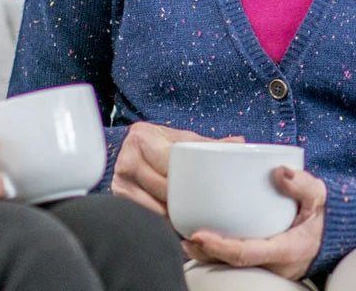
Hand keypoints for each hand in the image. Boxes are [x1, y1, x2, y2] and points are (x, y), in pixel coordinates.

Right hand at [111, 121, 243, 216]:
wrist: (139, 150)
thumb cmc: (165, 146)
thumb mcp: (185, 141)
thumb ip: (209, 145)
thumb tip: (238, 144)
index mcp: (144, 135)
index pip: (168, 162)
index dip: (186, 180)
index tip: (201, 192)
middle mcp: (127, 154)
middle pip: (160, 186)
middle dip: (180, 201)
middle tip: (199, 211)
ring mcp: (119, 176)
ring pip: (150, 203)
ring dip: (169, 213)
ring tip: (187, 219)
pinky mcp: (117, 194)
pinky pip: (140, 211)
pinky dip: (157, 217)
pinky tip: (170, 221)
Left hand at [183, 166, 326, 281]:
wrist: (332, 236)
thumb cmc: (323, 216)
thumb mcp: (320, 197)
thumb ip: (303, 184)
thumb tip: (279, 171)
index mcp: (286, 250)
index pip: (247, 253)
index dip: (220, 247)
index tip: (198, 234)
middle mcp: (273, 266)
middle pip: (231, 264)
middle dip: (205, 253)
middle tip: (185, 236)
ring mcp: (266, 269)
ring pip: (230, 266)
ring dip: (207, 254)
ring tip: (187, 237)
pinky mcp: (261, 265)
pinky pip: (235, 262)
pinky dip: (217, 252)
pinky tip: (201, 239)